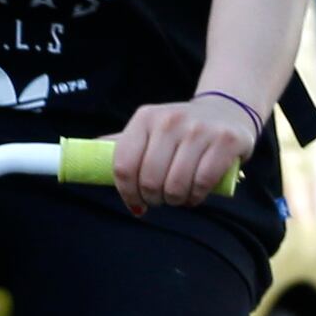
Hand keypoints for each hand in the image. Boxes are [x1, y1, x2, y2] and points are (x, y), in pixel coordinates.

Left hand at [108, 95, 256, 210]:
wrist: (226, 112)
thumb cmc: (180, 129)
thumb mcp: (150, 128)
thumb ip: (124, 142)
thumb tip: (89, 151)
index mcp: (145, 117)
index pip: (124, 165)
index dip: (127, 193)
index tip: (135, 203)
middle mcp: (170, 120)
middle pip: (150, 180)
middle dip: (153, 199)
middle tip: (160, 199)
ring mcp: (199, 130)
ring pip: (176, 185)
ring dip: (176, 200)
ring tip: (179, 197)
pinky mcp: (225, 141)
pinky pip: (202, 183)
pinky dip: (196, 197)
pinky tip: (196, 194)